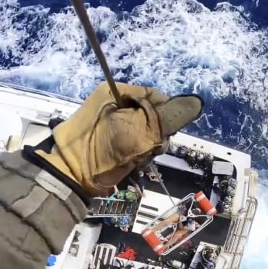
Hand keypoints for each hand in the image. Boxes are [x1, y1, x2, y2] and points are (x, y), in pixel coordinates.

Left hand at [28, 82, 203, 197]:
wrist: (70, 176)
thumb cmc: (102, 148)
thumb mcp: (139, 130)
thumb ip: (169, 116)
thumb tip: (197, 102)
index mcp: (116, 92)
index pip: (156, 96)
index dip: (165, 116)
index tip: (163, 133)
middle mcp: (114, 105)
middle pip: (153, 116)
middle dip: (156, 135)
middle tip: (147, 148)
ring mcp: (112, 124)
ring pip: (146, 132)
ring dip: (148, 148)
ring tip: (138, 158)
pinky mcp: (111, 142)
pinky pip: (135, 144)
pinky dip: (138, 155)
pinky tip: (133, 163)